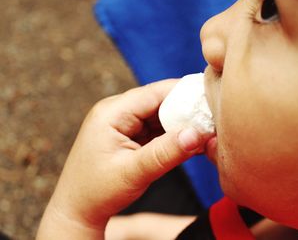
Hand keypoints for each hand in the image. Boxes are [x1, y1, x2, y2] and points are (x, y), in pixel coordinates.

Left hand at [37, 79, 210, 238]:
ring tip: (209, 133)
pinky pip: (157, 129)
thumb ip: (166, 152)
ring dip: (183, 124)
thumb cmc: (97, 192)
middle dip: (187, 111)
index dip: (186, 93)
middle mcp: (117, 111)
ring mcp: (124, 123)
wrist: (77, 211)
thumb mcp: (134, 172)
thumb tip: (197, 133)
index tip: (212, 99)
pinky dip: (174, 136)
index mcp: (112, 112)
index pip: (156, 92)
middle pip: (161, 101)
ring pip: (162, 115)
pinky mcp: (130, 135)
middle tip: (215, 119)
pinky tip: (193, 143)